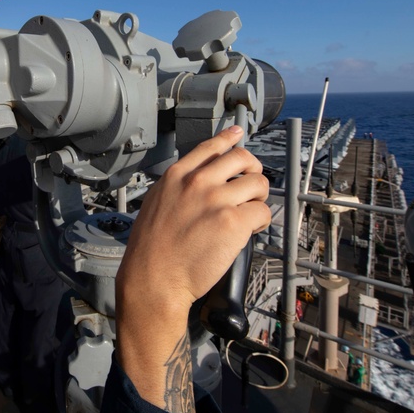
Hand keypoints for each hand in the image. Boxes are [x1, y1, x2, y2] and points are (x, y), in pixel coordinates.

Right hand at [114, 126, 270, 412]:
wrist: (153, 279)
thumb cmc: (151, 251)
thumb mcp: (156, 204)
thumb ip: (178, 188)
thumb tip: (201, 183)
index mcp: (177, 176)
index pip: (210, 147)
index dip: (228, 138)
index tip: (237, 133)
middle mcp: (197, 182)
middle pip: (242, 158)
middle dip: (253, 170)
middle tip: (253, 185)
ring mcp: (216, 200)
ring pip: (258, 183)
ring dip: (259, 198)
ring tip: (251, 213)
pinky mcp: (233, 222)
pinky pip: (262, 212)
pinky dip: (261, 221)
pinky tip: (251, 230)